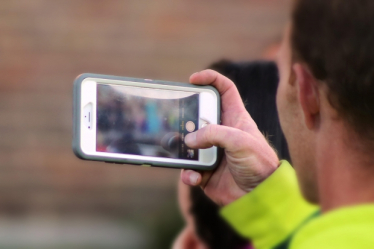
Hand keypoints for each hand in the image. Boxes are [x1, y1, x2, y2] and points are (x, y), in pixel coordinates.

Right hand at [181, 70, 279, 205]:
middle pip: (198, 116)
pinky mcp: (205, 171)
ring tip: (181, 152)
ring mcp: (211, 151)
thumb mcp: (241, 142)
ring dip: (181, 148)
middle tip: (177, 121)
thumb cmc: (259, 164)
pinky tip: (195, 177)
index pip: (224, 90)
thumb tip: (188, 140)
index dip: (210, 79)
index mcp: (235, 118)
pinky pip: (189, 169)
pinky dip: (188, 173)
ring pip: (188, 143)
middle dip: (185, 117)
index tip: (193, 79)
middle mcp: (221, 132)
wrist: (260, 197)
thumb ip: (215, 134)